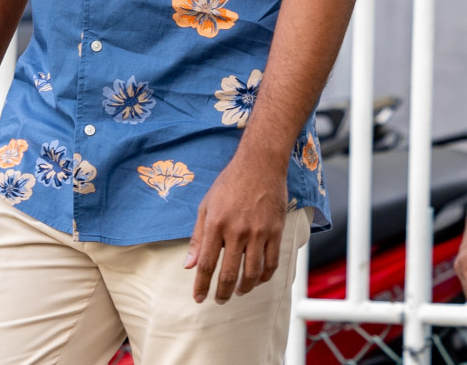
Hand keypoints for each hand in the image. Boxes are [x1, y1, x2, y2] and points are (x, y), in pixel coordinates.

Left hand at [185, 155, 287, 303]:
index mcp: (216, 224)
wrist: (260, 166)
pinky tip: (257, 280)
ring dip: (244, 288)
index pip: (207, 264)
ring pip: (253, 273)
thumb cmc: (228, 184)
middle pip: (229, 273)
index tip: (199, 298)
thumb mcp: (206, 206)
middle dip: (221, 292)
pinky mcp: (276, 232)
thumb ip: (198, 237)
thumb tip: (189, 264)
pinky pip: (272, 263)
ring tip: (237, 292)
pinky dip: (265, 277)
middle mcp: (237, 231)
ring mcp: (259, 233)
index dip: (201, 285)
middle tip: (218, 300)